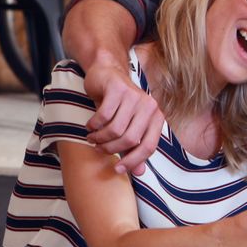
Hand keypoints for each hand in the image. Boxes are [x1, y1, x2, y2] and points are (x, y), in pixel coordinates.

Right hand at [82, 60, 164, 175]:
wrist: (107, 74)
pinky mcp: (118, 89)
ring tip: (93, 138)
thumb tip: (139, 173)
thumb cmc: (119, 105)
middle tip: (99, 148)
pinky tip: (90, 125)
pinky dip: (94, 125)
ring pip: (116, 129)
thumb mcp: (128, 127)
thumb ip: (134, 148)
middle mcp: (149, 106)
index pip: (149, 146)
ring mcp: (135, 96)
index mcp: (157, 118)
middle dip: (111, 148)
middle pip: (130, 139)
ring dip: (100, 138)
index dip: (133, 161)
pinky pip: (104, 116)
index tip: (117, 170)